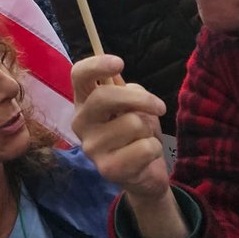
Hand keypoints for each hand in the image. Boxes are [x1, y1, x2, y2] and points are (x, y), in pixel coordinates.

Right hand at [71, 55, 169, 203]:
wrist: (142, 174)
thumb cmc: (136, 132)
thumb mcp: (134, 105)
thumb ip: (128, 92)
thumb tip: (130, 91)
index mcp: (84, 101)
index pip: (79, 75)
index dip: (96, 65)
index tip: (119, 63)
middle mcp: (81, 122)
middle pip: (105, 96)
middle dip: (140, 99)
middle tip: (159, 107)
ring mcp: (91, 147)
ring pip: (132, 123)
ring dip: (148, 130)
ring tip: (143, 138)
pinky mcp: (107, 168)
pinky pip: (144, 148)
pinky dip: (154, 149)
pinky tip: (145, 156)